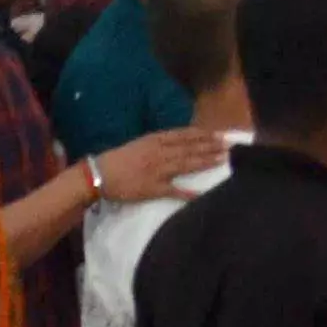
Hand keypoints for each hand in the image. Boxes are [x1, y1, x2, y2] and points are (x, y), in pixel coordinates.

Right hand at [93, 124, 229, 204]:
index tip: (217, 133)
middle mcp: (159, 153)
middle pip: (189, 148)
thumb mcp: (138, 144)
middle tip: (228, 144)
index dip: (201, 134)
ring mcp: (158, 170)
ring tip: (222, 159)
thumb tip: (175, 144)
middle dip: (210, 146)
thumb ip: (156, 144)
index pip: (183, 135)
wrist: (99, 174)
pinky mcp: (154, 188)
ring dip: (206, 161)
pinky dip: (189, 193)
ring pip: (187, 164)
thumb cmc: (116, 159)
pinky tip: (203, 193)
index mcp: (154, 141)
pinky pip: (175, 191)